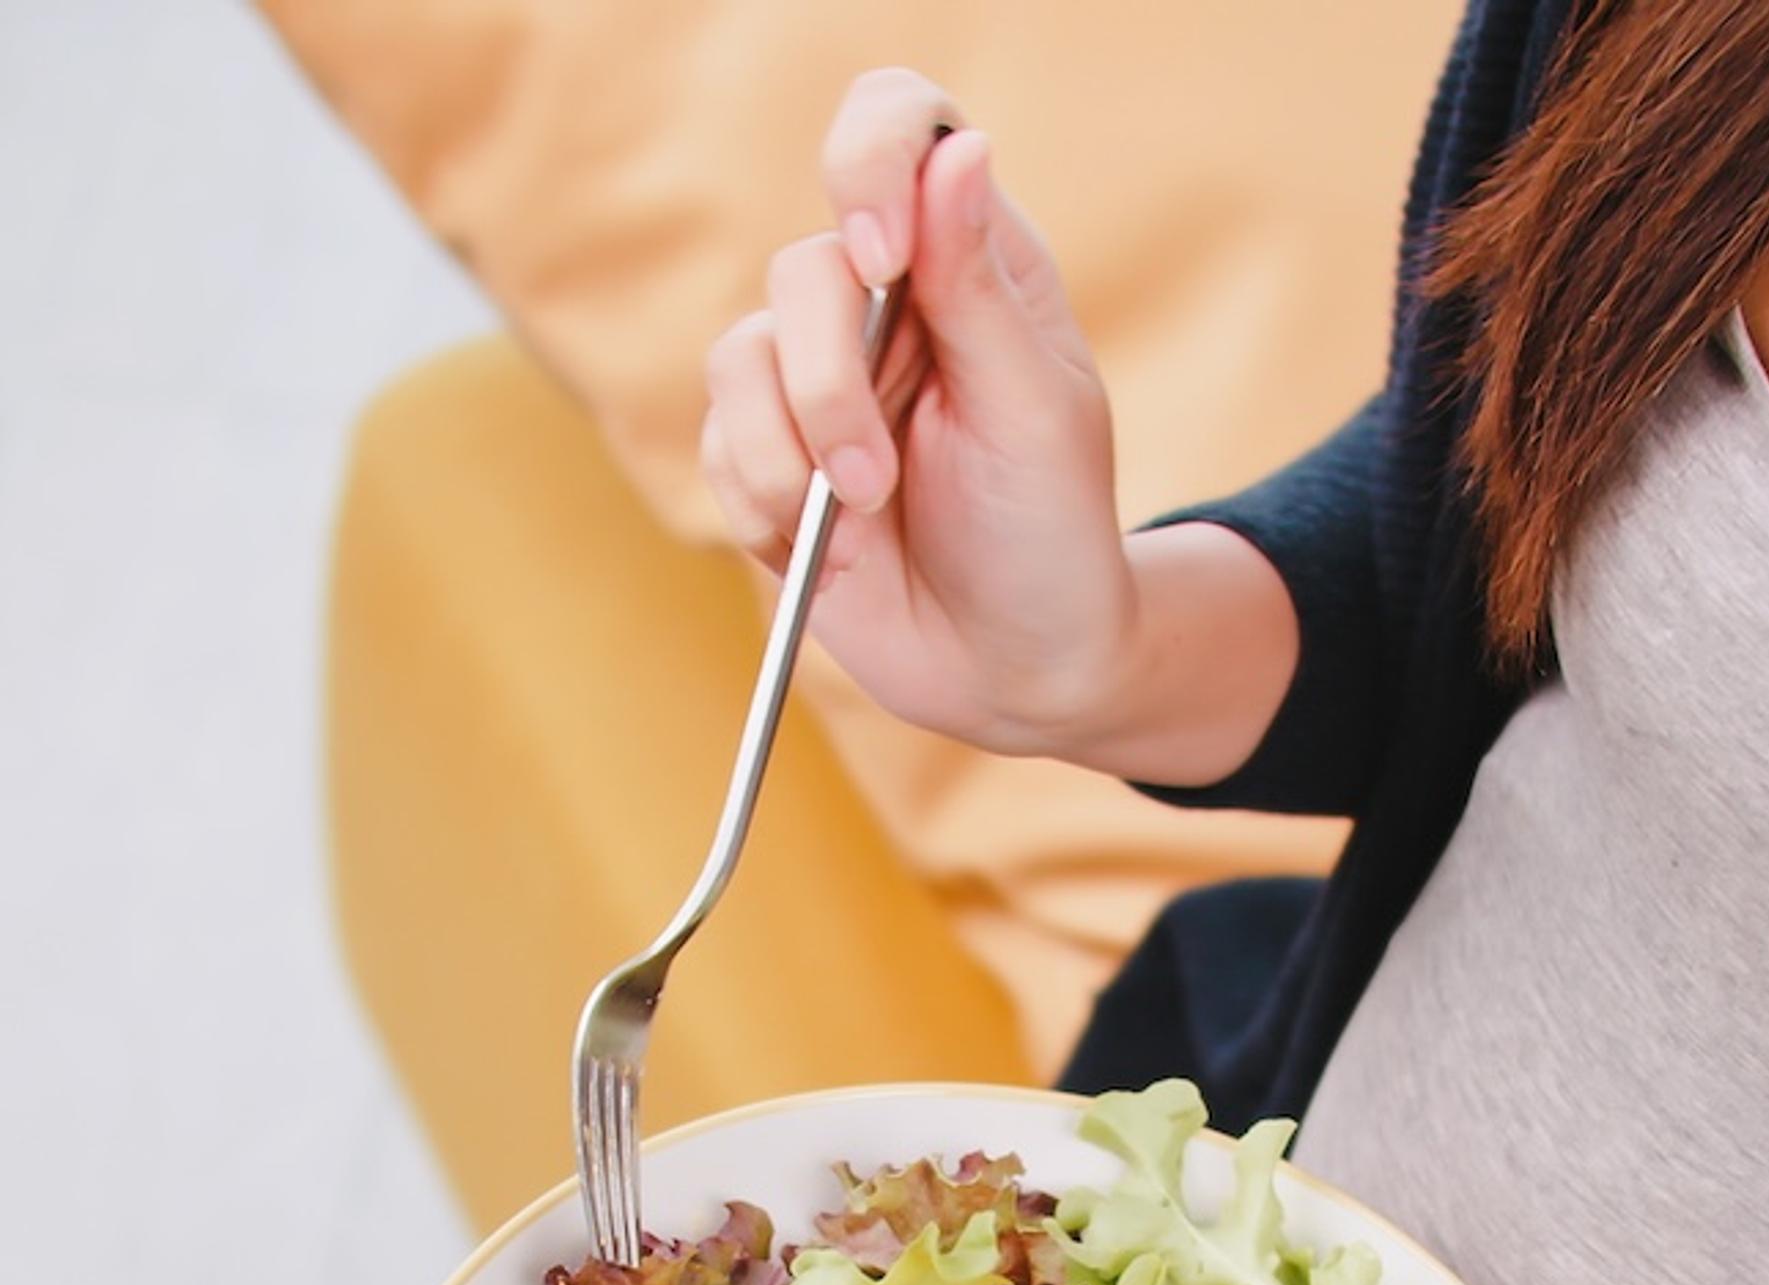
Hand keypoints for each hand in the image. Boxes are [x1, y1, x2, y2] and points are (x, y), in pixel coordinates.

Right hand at [697, 69, 1138, 753]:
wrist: (1012, 671)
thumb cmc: (1049, 536)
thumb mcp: (1035, 411)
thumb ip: (979, 285)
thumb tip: (958, 147)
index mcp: (970, 261)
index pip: (898, 129)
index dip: (869, 157)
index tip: (881, 257)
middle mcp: (884, 303)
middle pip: (800, 270)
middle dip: (826, 388)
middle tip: (876, 480)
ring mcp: (816, 379)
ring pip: (738, 357)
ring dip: (787, 457)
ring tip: (859, 524)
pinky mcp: (769, 454)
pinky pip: (718, 446)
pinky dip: (762, 505)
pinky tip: (830, 551)